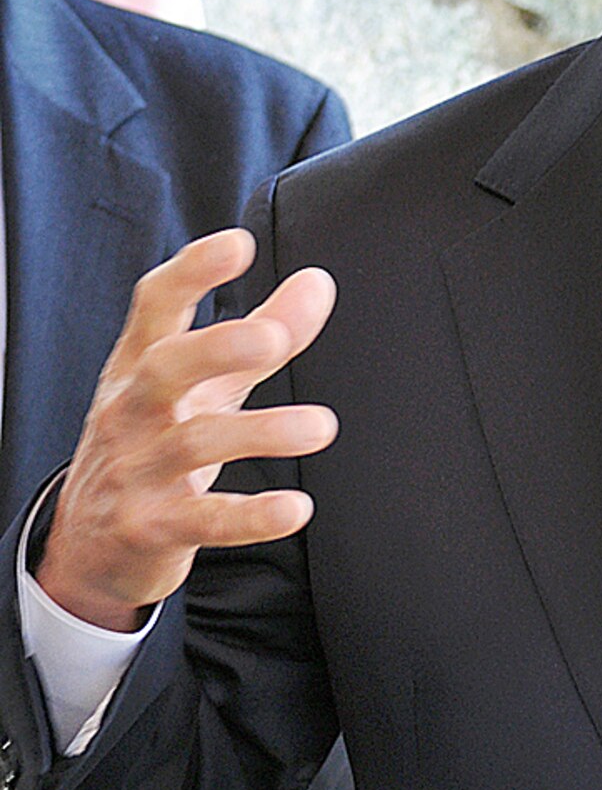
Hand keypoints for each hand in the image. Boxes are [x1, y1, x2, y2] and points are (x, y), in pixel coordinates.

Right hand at [38, 229, 337, 631]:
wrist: (92, 544)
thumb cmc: (155, 442)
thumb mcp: (205, 384)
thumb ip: (264, 332)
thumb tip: (318, 282)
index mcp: (140, 364)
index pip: (155, 306)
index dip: (192, 273)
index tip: (236, 244)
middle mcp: (133, 410)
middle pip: (165, 367)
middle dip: (217, 348)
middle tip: (273, 339)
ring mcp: (137, 470)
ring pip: (195, 443)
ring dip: (262, 432)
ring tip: (321, 426)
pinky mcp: (152, 527)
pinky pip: (204, 520)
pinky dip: (251, 517)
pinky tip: (295, 508)